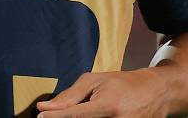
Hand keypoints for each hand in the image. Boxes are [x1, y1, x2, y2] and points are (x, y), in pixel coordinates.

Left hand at [36, 68, 169, 116]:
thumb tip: (47, 106)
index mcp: (108, 105)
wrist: (154, 92)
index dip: (56, 117)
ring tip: (92, 107)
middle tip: (66, 111)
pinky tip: (95, 116)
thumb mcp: (95, 80)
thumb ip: (71, 95)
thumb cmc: (121, 83)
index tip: (41, 116)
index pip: (75, 115)